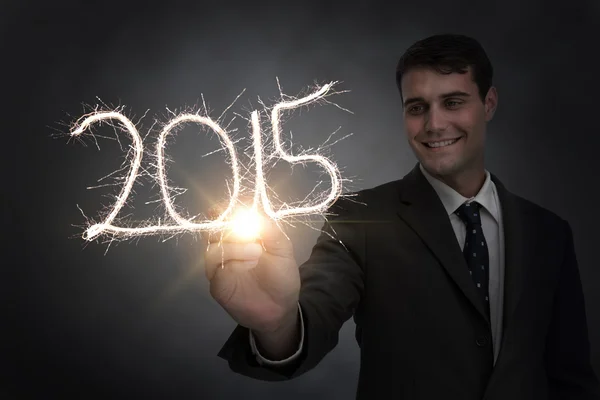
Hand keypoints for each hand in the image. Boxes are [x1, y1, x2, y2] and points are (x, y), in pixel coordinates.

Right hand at [204, 214, 299, 333]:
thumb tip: (252, 212)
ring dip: (234, 245)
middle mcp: (226, 248)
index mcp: (241, 236)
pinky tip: (251, 263)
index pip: (226, 216)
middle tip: (251, 231)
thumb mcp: (282, 248)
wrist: (281, 309)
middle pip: (214, 229)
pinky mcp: (217, 283)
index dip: (230, 209)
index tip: (241, 208)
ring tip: (257, 252)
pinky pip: (215, 267)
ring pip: (212, 247)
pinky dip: (232, 260)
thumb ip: (269, 229)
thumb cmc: (282, 276)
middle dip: (230, 226)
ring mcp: (220, 266)